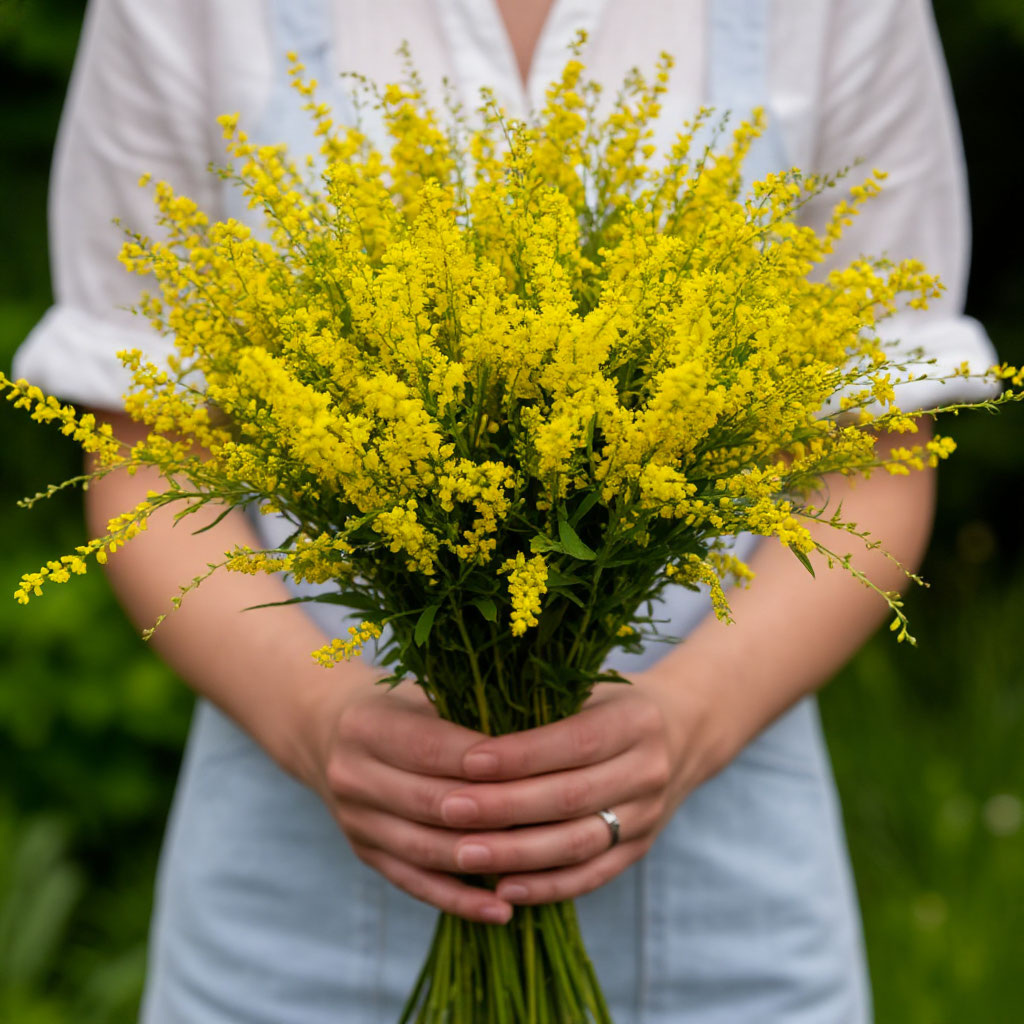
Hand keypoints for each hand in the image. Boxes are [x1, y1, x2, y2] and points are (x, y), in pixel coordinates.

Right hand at [297, 679, 516, 924]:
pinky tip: (500, 911)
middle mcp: (352, 775)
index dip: (481, 761)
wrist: (328, 731)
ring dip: (480, 861)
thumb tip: (537, 739)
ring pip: (424, 849)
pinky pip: (416, 883)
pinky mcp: (366, 854)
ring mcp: (355, 821)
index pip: (431, 747)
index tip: (532, 768)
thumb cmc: (400, 708)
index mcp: (367, 726)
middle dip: (488, 814)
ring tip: (533, 870)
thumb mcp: (423, 695)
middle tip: (546, 821)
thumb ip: (465, 715)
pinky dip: (459, 901)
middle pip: (428, 803)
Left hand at [439, 662, 734, 905]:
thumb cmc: (609, 701)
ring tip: (463, 854)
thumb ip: (542, 701)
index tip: (468, 761)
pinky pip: (591, 876)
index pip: (575, 742)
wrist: (684, 730)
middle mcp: (648, 769)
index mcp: (635, 720)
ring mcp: (647, 815)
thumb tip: (461, 716)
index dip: (521, 754)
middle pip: (571, 796)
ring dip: (517, 853)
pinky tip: (503, 888)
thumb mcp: (587, 686)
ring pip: (578, 843)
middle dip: (504, 807)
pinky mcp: (639, 849)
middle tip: (448, 809)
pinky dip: (547, 886)